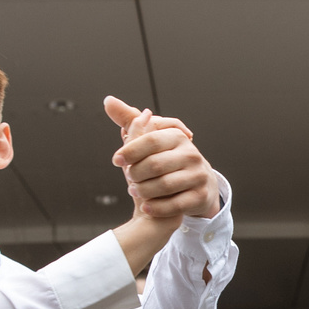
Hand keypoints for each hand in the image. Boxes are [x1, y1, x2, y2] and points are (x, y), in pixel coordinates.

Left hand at [106, 98, 219, 219]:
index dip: (130, 151)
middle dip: (135, 174)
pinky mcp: (200, 196)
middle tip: (129, 179)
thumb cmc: (166, 162)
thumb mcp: (150, 141)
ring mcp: (198, 176)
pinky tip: (146, 207)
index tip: (116, 160)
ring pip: (163, 186)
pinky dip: (155, 207)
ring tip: (135, 191)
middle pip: (154, 165)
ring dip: (143, 191)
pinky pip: (174, 205)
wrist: (195, 187)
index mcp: (177, 137)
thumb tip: (108, 101)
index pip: (150, 140)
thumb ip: (131, 123)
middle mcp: (191, 154)